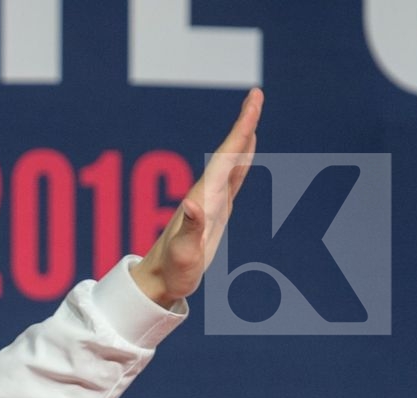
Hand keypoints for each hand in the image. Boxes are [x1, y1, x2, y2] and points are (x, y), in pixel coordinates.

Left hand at [131, 88, 262, 308]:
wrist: (160, 283)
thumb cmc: (172, 270)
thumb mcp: (185, 252)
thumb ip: (192, 228)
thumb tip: (195, 203)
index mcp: (203, 197)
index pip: (227, 156)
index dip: (242, 128)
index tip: (253, 101)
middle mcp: (206, 194)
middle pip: (230, 152)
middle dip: (245, 124)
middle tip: (256, 95)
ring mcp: (211, 202)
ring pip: (232, 163)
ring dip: (244, 139)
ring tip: (253, 115)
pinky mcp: (214, 212)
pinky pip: (232, 180)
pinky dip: (241, 163)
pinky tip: (245, 155)